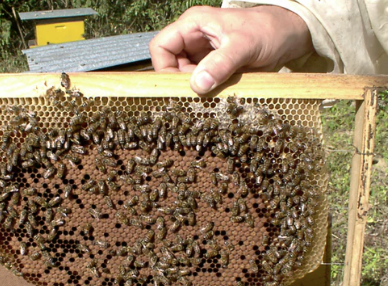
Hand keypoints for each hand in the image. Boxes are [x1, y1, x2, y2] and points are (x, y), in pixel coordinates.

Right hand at [149, 5, 313, 93]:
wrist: (288, 37)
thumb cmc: (267, 31)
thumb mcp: (244, 46)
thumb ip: (220, 64)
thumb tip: (197, 85)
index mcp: (192, 25)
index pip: (160, 46)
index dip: (163, 68)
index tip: (179, 87)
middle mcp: (192, 39)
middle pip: (169, 65)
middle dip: (181, 82)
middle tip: (199, 94)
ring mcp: (201, 54)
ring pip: (183, 77)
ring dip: (194, 89)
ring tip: (212, 94)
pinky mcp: (211, 67)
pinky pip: (199, 82)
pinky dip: (204, 92)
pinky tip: (217, 95)